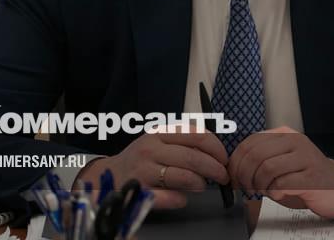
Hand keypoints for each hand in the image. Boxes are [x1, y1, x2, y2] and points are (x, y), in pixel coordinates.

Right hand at [76, 130, 229, 208]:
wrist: (109, 176)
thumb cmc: (142, 159)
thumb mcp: (160, 142)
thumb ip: (184, 144)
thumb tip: (216, 153)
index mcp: (160, 133)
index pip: (197, 135)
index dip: (216, 148)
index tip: (224, 159)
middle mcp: (151, 148)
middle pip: (193, 157)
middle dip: (215, 169)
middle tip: (223, 177)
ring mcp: (144, 170)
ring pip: (183, 176)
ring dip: (199, 183)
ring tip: (202, 186)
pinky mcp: (139, 190)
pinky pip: (167, 196)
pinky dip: (179, 199)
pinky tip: (182, 198)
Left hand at [228, 126, 333, 218]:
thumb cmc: (304, 176)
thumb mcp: (280, 161)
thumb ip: (260, 160)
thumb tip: (233, 170)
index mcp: (284, 134)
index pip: (250, 143)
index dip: (236, 162)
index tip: (233, 177)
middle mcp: (295, 141)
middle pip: (256, 155)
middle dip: (245, 176)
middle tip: (247, 188)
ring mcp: (305, 158)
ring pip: (267, 169)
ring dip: (259, 185)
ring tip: (264, 191)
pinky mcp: (312, 177)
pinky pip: (282, 184)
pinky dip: (275, 193)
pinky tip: (279, 195)